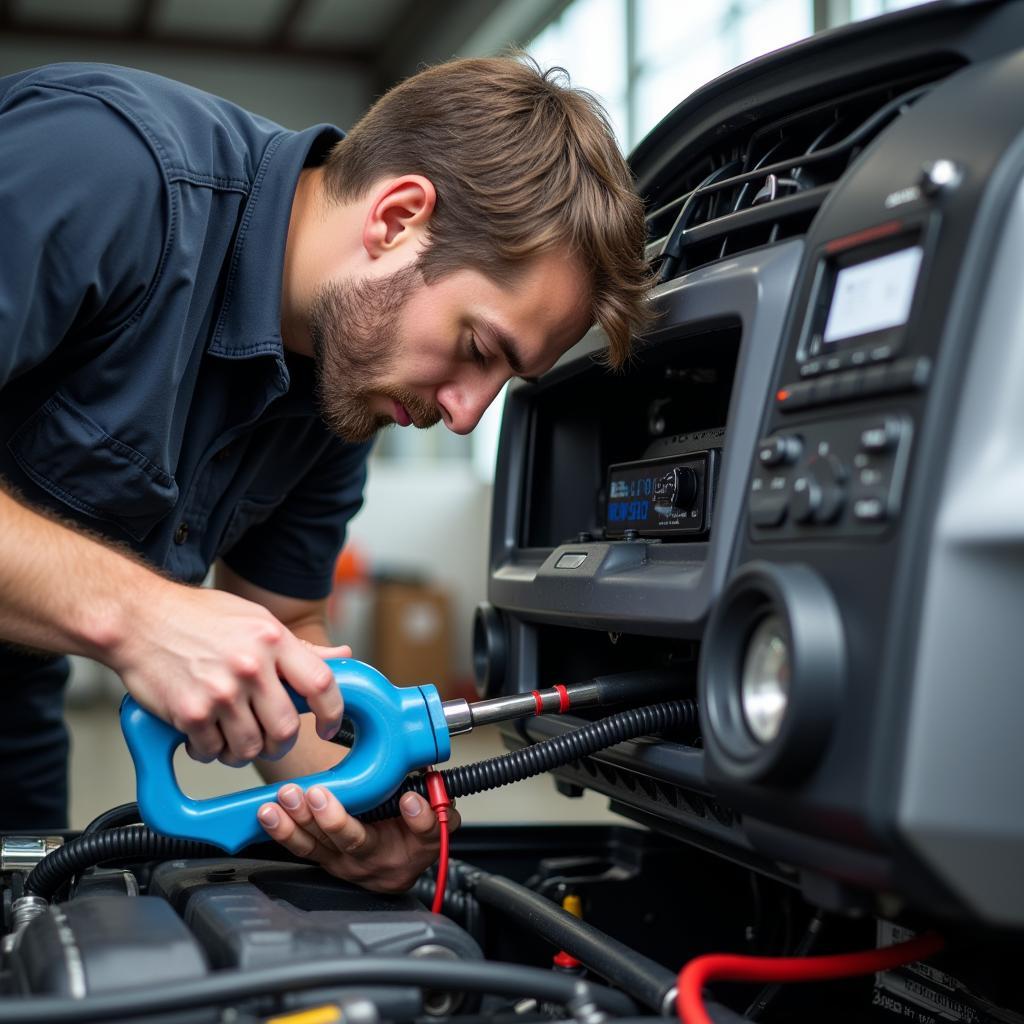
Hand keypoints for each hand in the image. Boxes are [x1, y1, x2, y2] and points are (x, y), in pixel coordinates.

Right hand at [109, 579, 347, 765]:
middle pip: (286, 728)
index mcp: (273, 639)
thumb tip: (341, 657)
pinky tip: (203, 731)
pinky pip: (212, 752)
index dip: (332, 713)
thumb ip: (299, 648)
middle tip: (271, 738)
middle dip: (281, 742)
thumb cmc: (196, 616)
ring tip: (232, 733)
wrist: (137, 618)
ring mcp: (221, 692)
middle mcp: (251, 666)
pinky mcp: (190, 714)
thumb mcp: (256, 619)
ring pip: (251, 748)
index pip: (322, 684)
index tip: (328, 726)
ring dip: (243, 749)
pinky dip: (210, 750)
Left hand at [257, 783, 460, 891]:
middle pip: (357, 842)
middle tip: (319, 795)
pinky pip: (302, 847)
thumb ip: (435, 798)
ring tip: (286, 798)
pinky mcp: (325, 860)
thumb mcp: (435, 815)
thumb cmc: (412, 830)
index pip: (423, 834)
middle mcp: (379, 860)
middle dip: (334, 819)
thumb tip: (422, 783)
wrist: (393, 860)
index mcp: (415, 847)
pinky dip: (283, 830)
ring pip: (320, 845)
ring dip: (299, 821)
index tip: (410, 800)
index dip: (417, 818)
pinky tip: (270, 813)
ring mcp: (348, 864)